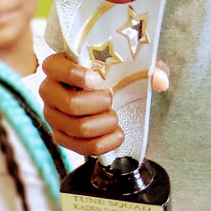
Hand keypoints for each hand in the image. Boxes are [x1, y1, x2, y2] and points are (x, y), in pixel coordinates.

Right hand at [39, 52, 169, 156]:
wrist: (106, 92)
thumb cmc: (112, 71)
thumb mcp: (129, 63)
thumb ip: (148, 67)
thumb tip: (161, 80)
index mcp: (58, 65)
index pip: (52, 67)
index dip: (74, 74)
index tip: (98, 79)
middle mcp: (49, 90)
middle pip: (69, 104)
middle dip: (97, 104)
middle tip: (111, 99)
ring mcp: (53, 115)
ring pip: (75, 127)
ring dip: (102, 125)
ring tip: (115, 118)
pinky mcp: (61, 136)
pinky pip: (78, 148)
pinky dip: (101, 144)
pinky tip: (116, 135)